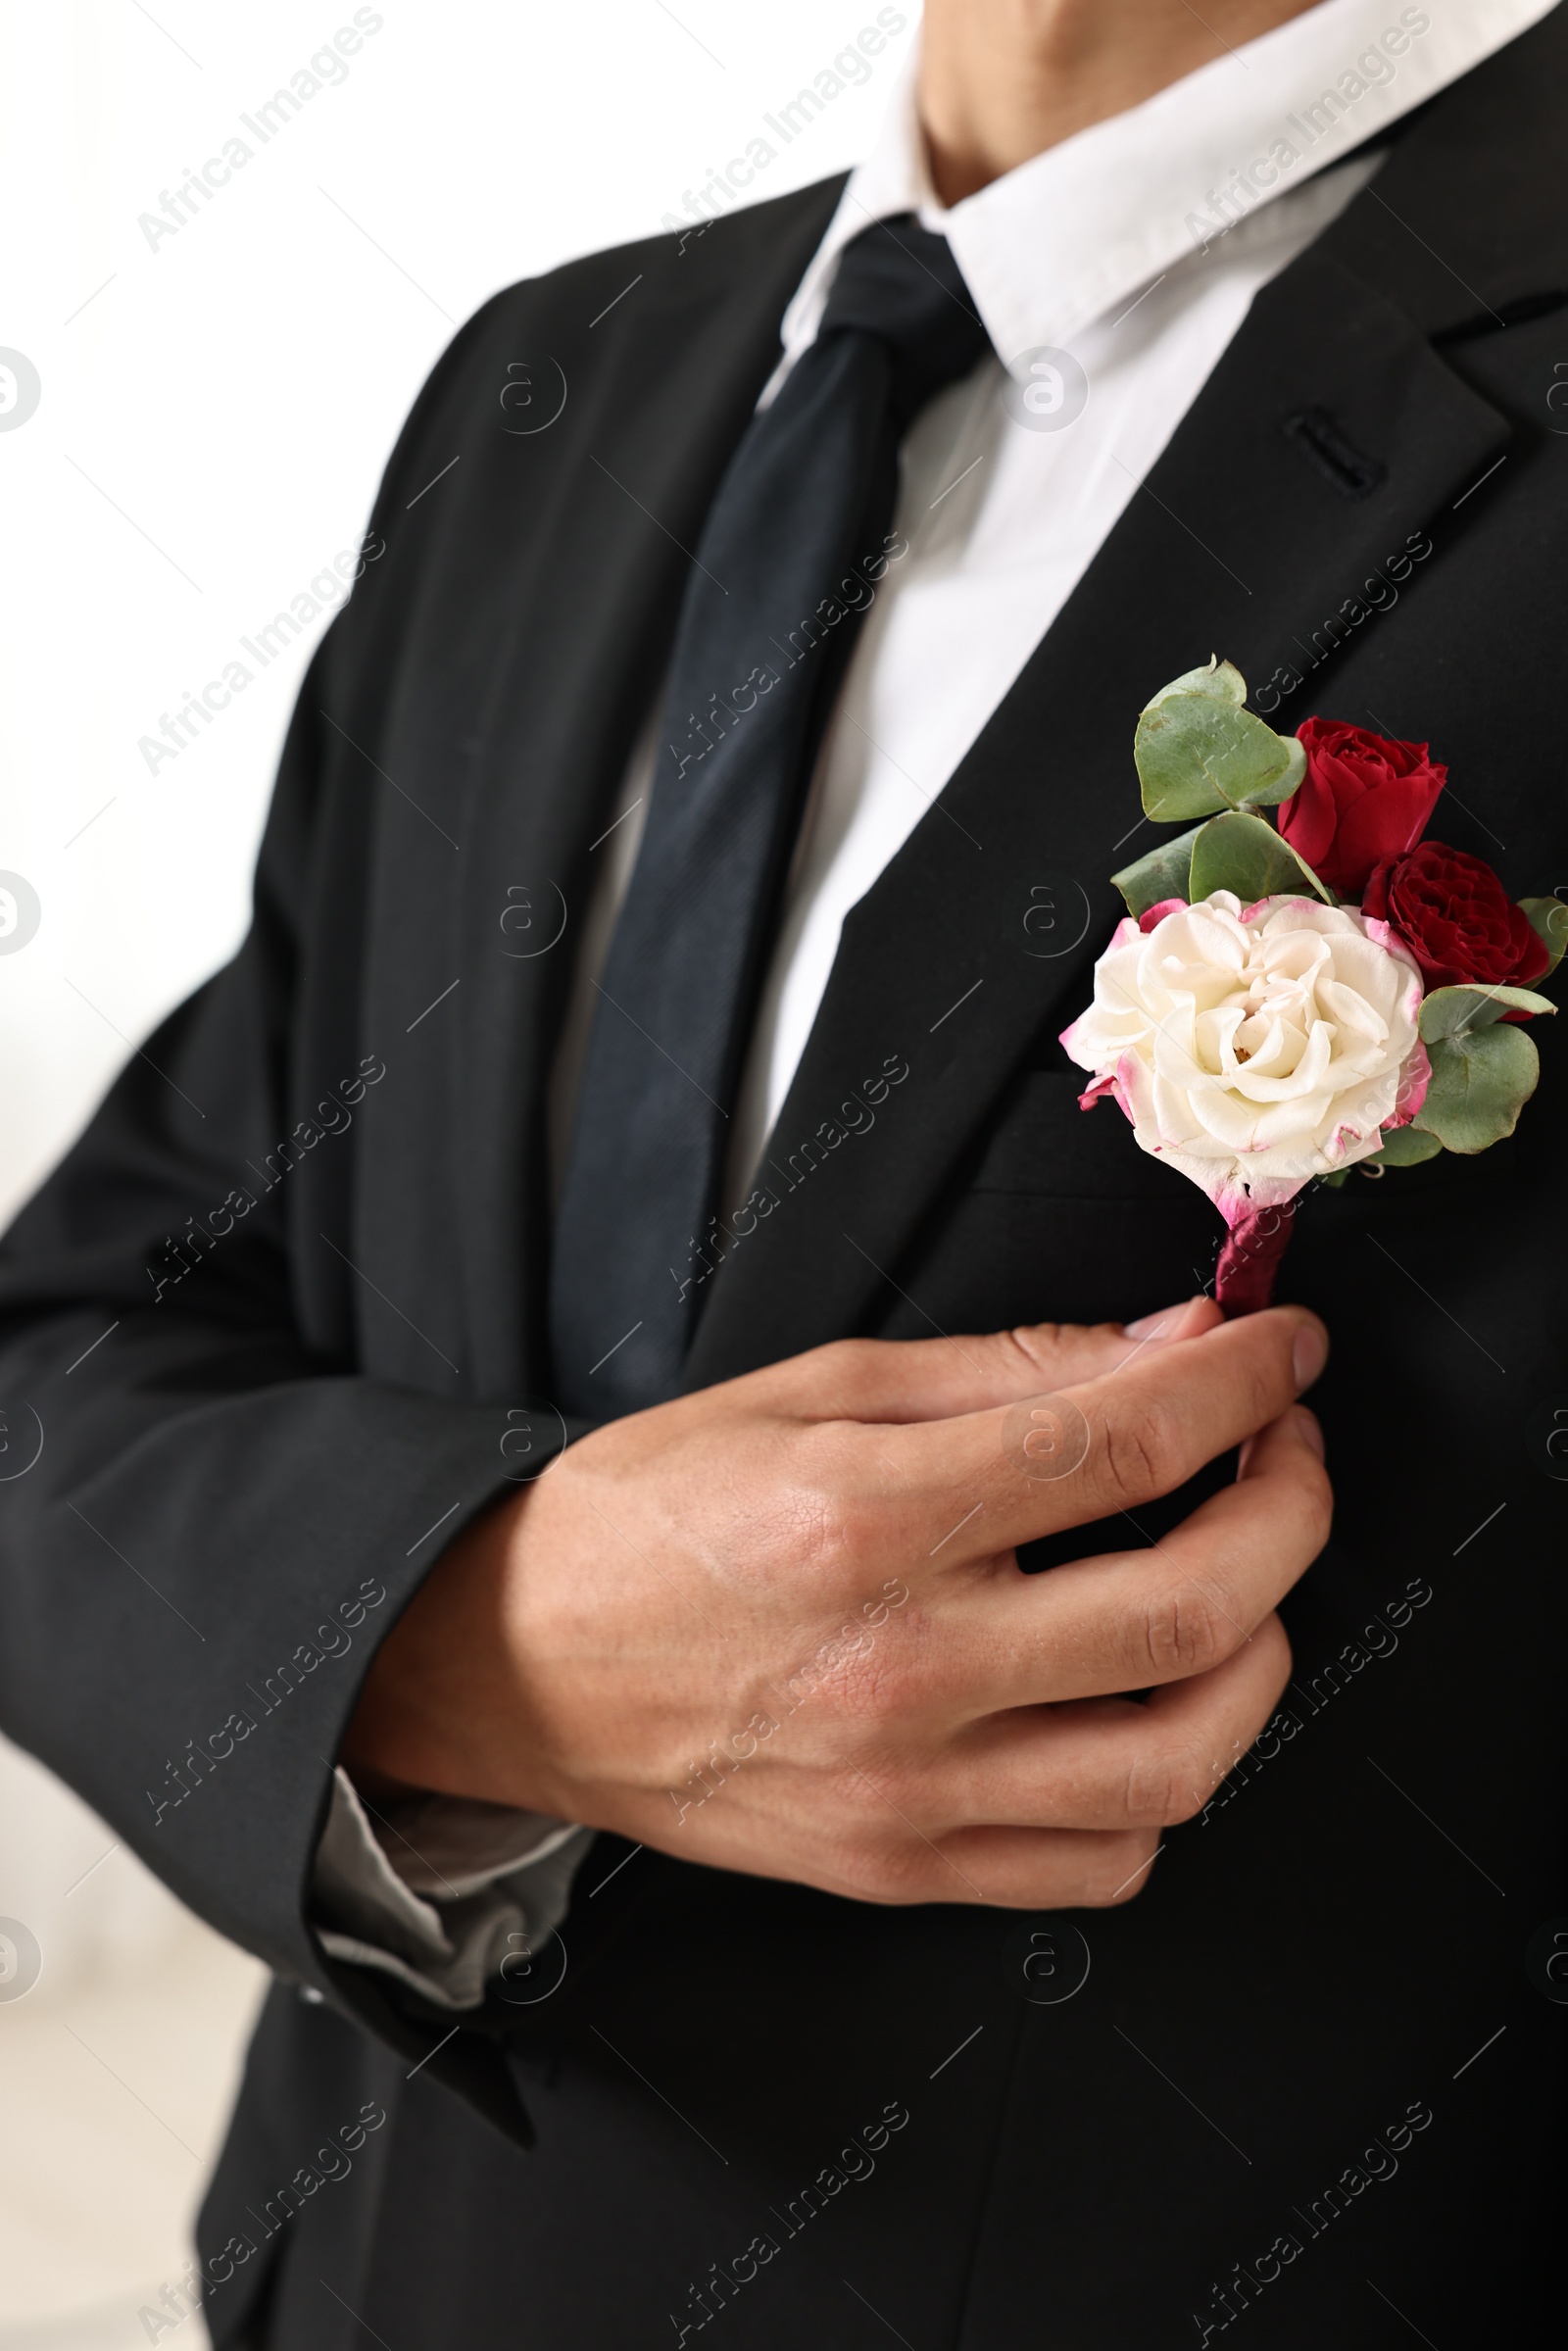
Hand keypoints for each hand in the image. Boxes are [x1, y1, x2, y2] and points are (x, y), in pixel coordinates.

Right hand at [344, 1297, 1329, 1908]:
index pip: (1119, 1446)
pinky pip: (1105, 1862)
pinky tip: (1147, 1700)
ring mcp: (906, 1789)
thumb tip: (1167, 1350)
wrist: (514, 1661)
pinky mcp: (902, 1867)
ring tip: (1242, 1580)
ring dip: (1257, 1653)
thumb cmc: (646, 1516)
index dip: (1240, 1384)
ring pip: (1178, 1761)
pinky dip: (1170, 1781)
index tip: (1281, 1352)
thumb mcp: (812, 1387)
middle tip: (1283, 1449)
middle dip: (1289, 1508)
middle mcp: (897, 1668)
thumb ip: (1006, 1370)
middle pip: (1188, 1608)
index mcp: (862, 1518)